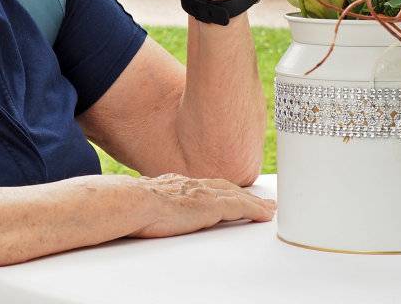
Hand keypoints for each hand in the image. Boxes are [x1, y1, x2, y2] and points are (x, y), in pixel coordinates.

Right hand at [128, 173, 275, 237]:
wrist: (133, 202)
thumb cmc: (131, 206)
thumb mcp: (143, 201)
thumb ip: (152, 204)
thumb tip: (143, 213)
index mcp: (178, 185)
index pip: (206, 186)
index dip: (222, 190)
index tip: (231, 193)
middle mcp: (194, 186)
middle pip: (227, 188)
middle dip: (245, 194)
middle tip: (260, 200)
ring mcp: (204, 195)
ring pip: (238, 197)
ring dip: (255, 203)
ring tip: (269, 208)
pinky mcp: (211, 207)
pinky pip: (240, 208)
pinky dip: (255, 210)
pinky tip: (265, 215)